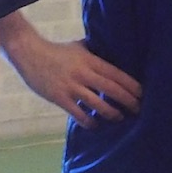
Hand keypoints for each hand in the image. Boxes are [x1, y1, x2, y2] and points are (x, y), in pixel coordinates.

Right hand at [5, 29, 140, 128]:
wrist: (28, 53)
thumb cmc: (57, 51)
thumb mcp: (80, 47)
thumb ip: (96, 52)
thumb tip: (115, 52)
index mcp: (90, 60)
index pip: (116, 74)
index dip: (131, 85)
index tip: (142, 93)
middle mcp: (83, 73)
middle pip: (111, 89)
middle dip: (127, 100)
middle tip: (139, 109)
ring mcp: (71, 86)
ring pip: (96, 103)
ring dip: (111, 113)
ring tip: (119, 118)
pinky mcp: (59, 97)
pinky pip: (77, 113)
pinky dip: (88, 121)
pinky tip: (94, 125)